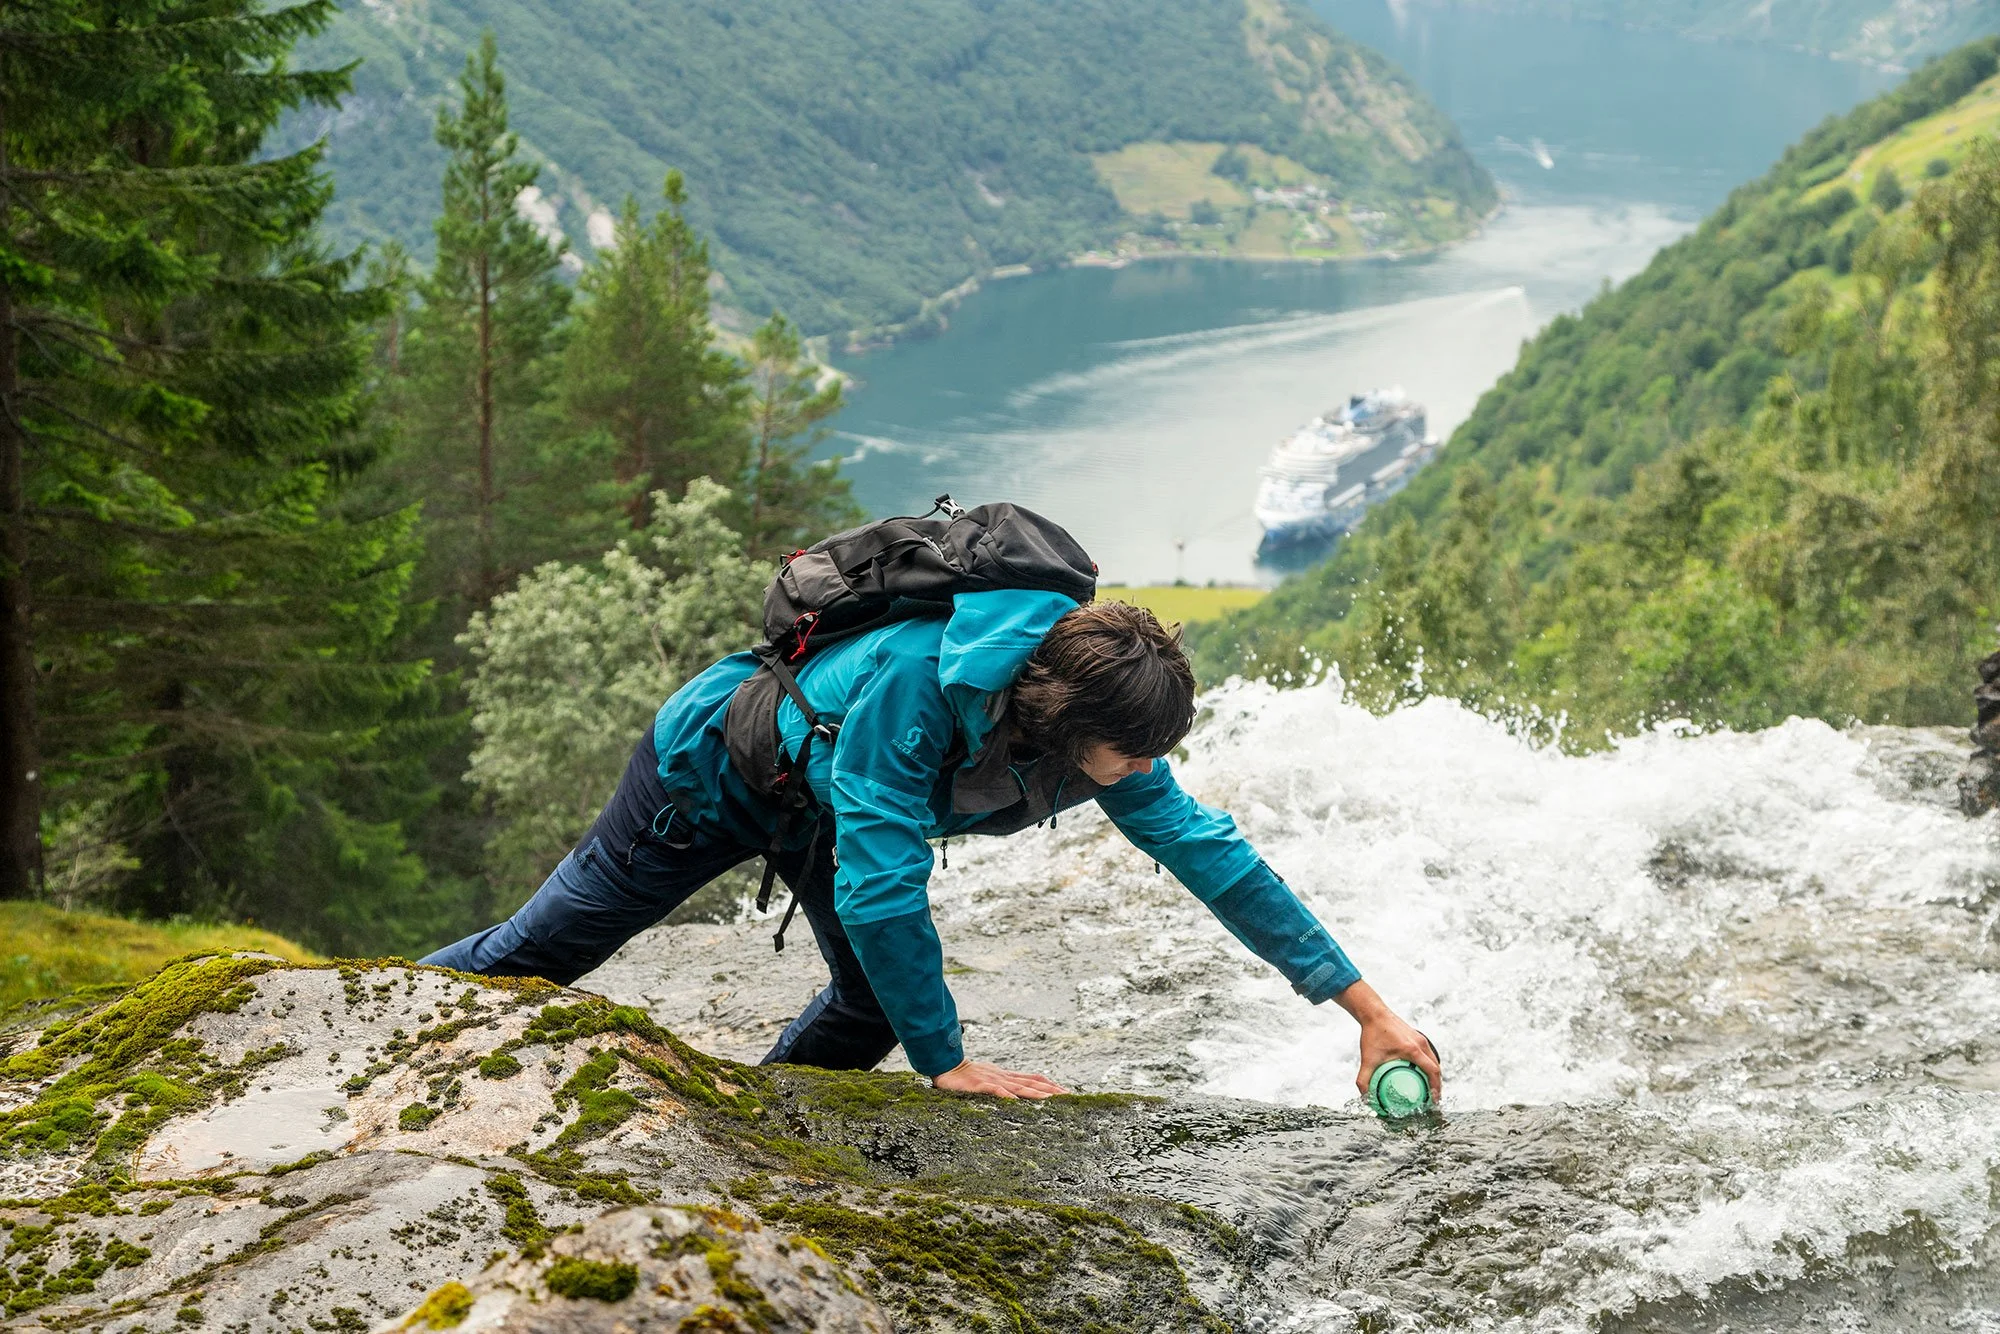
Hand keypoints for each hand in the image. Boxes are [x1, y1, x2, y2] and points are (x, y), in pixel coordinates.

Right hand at [930, 1060, 1070, 1099]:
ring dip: (1035, 1093)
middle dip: (1051, 1091)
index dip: (1050, 1085)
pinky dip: (1006, 1095)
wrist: (948, 1066)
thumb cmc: (968, 1075)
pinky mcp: (980, 1086)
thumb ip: (1006, 1084)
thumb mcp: (991, 1078)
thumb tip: (1020, 1093)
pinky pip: (995, 1090)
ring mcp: (993, 1081)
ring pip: (1019, 1087)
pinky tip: (1015, 1101)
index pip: (1034, 1079)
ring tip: (1051, 1099)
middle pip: (1032, 1084)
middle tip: (1068, 1096)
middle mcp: (1004, 1077)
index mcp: (1007, 1076)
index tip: (1065, 1092)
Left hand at [1336, 980, 1442, 1102]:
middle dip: (1437, 1084)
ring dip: (1434, 1074)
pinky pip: (1428, 1054)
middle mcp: (1420, 1043)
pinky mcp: (1417, 1036)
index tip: (1434, 1100)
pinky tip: (1421, 1072)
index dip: (1436, 1087)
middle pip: (1436, 1067)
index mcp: (1413, 1050)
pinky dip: (1429, 1065)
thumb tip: (1365, 1098)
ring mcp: (1420, 1039)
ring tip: (1428, 1088)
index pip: (1432, 1071)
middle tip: (1432, 1099)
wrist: (1373, 1013)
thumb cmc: (1372, 1033)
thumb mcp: (1367, 1059)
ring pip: (1434, 1060)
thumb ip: (1364, 1080)